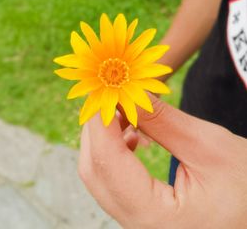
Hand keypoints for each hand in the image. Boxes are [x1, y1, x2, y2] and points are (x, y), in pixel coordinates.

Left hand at [79, 94, 246, 228]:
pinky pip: (113, 180)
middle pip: (95, 171)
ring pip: (100, 175)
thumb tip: (129, 94)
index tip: (100, 90)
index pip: (108, 163)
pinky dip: (115, 152)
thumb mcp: (209, 147)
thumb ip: (162, 120)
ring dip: (106, 139)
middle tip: (112, 95)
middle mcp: (139, 227)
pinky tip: (131, 135)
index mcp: (156, 219)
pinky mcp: (141, 212)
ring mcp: (138, 222)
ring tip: (125, 111)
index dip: (99, 121)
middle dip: (98, 128)